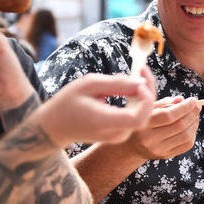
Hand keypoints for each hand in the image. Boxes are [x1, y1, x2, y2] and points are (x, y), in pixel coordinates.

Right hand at [33, 71, 154, 147]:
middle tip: (142, 67)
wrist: (54, 127)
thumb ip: (116, 84)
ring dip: (144, 92)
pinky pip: (136, 115)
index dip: (146, 98)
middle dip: (148, 88)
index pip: (138, 117)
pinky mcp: (120, 133)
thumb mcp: (88, 85)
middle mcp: (116, 134)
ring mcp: (119, 136)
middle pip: (146, 114)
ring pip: (144, 114)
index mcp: (105, 123)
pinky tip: (130, 85)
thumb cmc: (67, 103)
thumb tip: (141, 82)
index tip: (139, 78)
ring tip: (136, 72)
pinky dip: (138, 99)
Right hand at [123, 96, 200, 159]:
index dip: (184, 107)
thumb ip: (164, 103)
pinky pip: (186, 145)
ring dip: (194, 124)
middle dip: (192, 114)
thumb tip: (181, 99)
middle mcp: (150, 139)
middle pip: (179, 126)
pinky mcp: (165, 156)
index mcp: (143, 124)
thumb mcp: (147, 109)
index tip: (193, 100)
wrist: (131, 145)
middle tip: (197, 106)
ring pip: (185, 136)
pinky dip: (193, 133)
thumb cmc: (142, 121)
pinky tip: (191, 126)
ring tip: (195, 115)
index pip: (168, 115)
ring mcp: (158, 149)